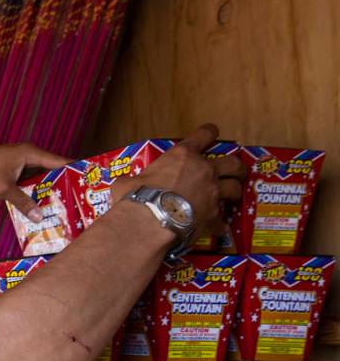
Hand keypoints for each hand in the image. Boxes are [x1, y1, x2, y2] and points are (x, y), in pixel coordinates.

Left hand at [0, 143, 69, 221]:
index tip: (88, 179)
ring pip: (39, 176)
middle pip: (50, 169)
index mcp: (30, 153)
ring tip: (61, 204)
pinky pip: (28, 180)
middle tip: (76, 198)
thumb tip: (40, 216)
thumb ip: (24, 202)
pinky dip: (33, 190)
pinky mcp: (10, 170)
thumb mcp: (5, 190)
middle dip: (62, 183)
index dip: (74, 170)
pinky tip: (39, 203)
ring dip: (46, 188)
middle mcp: (26, 154)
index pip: (59, 161)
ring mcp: (18, 162)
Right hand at [111, 124, 245, 232]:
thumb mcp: (128, 182)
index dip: (209, 133)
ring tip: (231, 196)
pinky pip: (222, 220)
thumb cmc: (136, 197)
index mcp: (183, 156)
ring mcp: (212, 193)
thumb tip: (123, 187)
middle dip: (236, 167)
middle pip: (232, 163)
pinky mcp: (213, 215)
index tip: (212, 133)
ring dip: (234, 191)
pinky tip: (217, 227)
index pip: (203, 135)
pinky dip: (220, 223)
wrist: (150, 221)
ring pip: (235, 188)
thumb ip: (133, 181)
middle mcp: (203, 170)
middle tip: (234, 171)